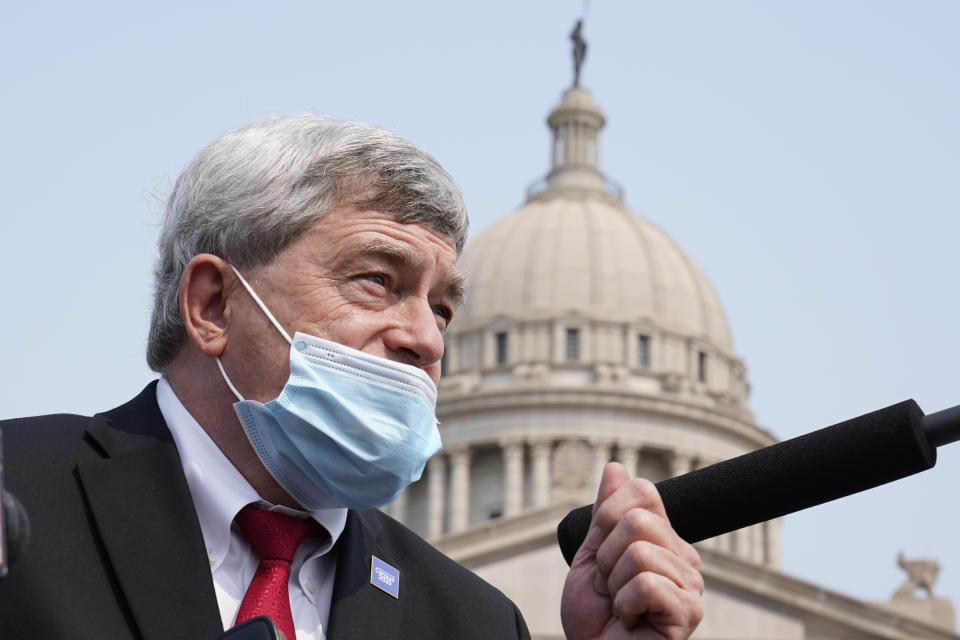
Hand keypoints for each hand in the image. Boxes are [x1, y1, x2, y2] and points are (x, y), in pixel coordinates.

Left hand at [560, 462, 703, 639]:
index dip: (606, 518)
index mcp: (663, 537)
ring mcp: (691, 584)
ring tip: (621, 607)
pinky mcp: (689, 611)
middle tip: (609, 588)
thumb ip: (605, 513)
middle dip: (606, 557)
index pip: (642, 491)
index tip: (599, 554)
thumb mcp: (591, 556)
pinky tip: (631, 620)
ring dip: (614, 584)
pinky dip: (625, 603)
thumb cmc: (595, 618)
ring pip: (639, 552)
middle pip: (636, 520)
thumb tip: (616, 467)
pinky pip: (646, 582)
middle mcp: (683, 556)